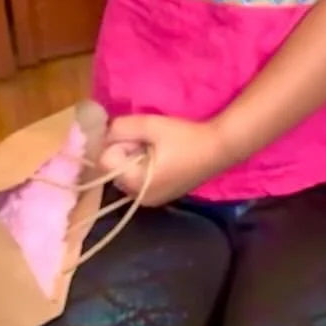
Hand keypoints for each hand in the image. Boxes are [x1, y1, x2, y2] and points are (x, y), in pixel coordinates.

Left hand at [101, 113, 229, 207]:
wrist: (220, 148)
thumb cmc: (186, 137)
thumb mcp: (150, 125)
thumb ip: (121, 127)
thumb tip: (105, 134)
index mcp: (135, 183)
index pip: (105, 161)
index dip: (120, 144)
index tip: (141, 139)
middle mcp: (139, 198)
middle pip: (114, 170)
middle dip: (126, 154)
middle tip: (152, 143)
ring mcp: (151, 201)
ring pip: (126, 175)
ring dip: (135, 161)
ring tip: (160, 151)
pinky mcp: (161, 198)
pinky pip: (140, 181)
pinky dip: (145, 169)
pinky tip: (166, 160)